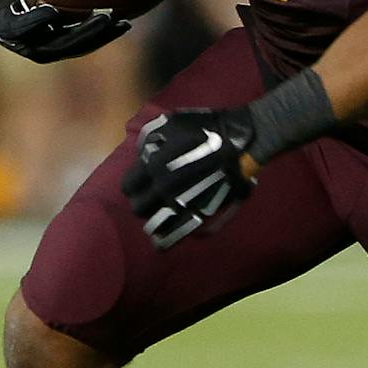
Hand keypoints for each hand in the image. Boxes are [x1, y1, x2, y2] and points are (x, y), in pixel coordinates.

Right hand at [0, 0, 131, 63]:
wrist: (10, 12)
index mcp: (6, 26)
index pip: (21, 28)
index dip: (34, 22)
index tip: (52, 11)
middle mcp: (28, 44)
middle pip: (57, 44)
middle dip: (82, 33)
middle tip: (104, 17)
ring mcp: (48, 50)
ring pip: (75, 47)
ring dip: (98, 36)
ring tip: (120, 22)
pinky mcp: (65, 49)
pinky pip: (85, 45)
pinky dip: (103, 36)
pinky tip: (123, 23)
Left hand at [121, 106, 257, 248]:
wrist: (239, 144)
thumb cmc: (204, 130)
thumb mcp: (169, 125)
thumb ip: (150, 142)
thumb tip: (142, 157)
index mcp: (152, 167)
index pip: (128, 187)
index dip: (132, 186)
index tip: (139, 185)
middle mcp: (163, 189)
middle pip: (138, 208)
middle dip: (142, 204)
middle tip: (150, 199)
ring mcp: (181, 204)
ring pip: (153, 226)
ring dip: (153, 222)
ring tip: (157, 218)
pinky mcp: (198, 216)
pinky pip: (175, 235)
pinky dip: (166, 240)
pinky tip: (162, 242)